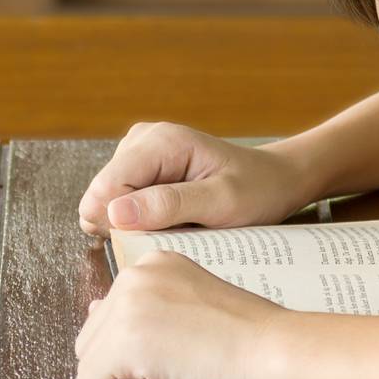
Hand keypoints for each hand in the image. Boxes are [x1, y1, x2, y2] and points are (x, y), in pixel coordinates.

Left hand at [74, 251, 290, 378]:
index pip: (110, 317)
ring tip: (177, 361)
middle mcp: (133, 275)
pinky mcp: (124, 341)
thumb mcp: (188, 304)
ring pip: (88, 362)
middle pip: (91, 339)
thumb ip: (139, 304)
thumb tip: (92, 310)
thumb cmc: (246, 335)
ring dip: (126, 376)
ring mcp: (126, 305)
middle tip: (183, 352)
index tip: (188, 336)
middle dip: (126, 359)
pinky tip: (170, 374)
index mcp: (152, 262)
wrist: (274, 349)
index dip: (144, 342)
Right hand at [78, 122, 316, 236]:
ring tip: (180, 225)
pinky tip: (174, 221)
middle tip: (177, 231)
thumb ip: (170, 206)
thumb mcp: (222, 202)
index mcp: (161, 142)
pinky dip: (143, 222)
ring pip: (108, 205)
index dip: (121, 224)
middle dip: (131, 225)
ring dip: (139, 225)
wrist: (275, 181)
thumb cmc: (257, 190)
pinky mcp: (140, 171)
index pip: (105, 189)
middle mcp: (142, 141)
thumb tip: (115, 214)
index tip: (158, 237)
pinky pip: (120, 206)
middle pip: (102, 198)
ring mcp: (138, 154)